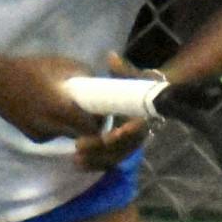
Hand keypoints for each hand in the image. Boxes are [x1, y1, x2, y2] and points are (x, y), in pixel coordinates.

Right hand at [0, 53, 106, 142]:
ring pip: (68, 135)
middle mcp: (51, 127)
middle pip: (81, 135)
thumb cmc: (28, 69)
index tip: (102, 111)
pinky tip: (48, 111)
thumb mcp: (60, 64)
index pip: (90, 127)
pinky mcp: (34, 138)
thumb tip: (99, 83)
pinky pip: (54, 134)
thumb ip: (83, 74)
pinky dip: (57, 125)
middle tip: (91, 112)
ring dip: (72, 125)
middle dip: (89, 126)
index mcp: (59, 108)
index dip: (99, 121)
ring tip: (67, 107)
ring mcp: (41, 135)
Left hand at [71, 52, 159, 172]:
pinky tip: (77, 164)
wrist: (146, 98)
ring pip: (115, 158)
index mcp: (144, 116)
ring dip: (95, 160)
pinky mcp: (119, 150)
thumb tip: (111, 57)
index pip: (138, 129)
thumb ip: (123, 70)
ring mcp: (129, 144)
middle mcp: (139, 134)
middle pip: (123, 148)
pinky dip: (94, 164)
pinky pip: (109, 162)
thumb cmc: (139, 84)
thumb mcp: (133, 75)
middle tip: (78, 146)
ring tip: (74, 159)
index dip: (126, 134)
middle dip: (102, 150)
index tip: (110, 135)